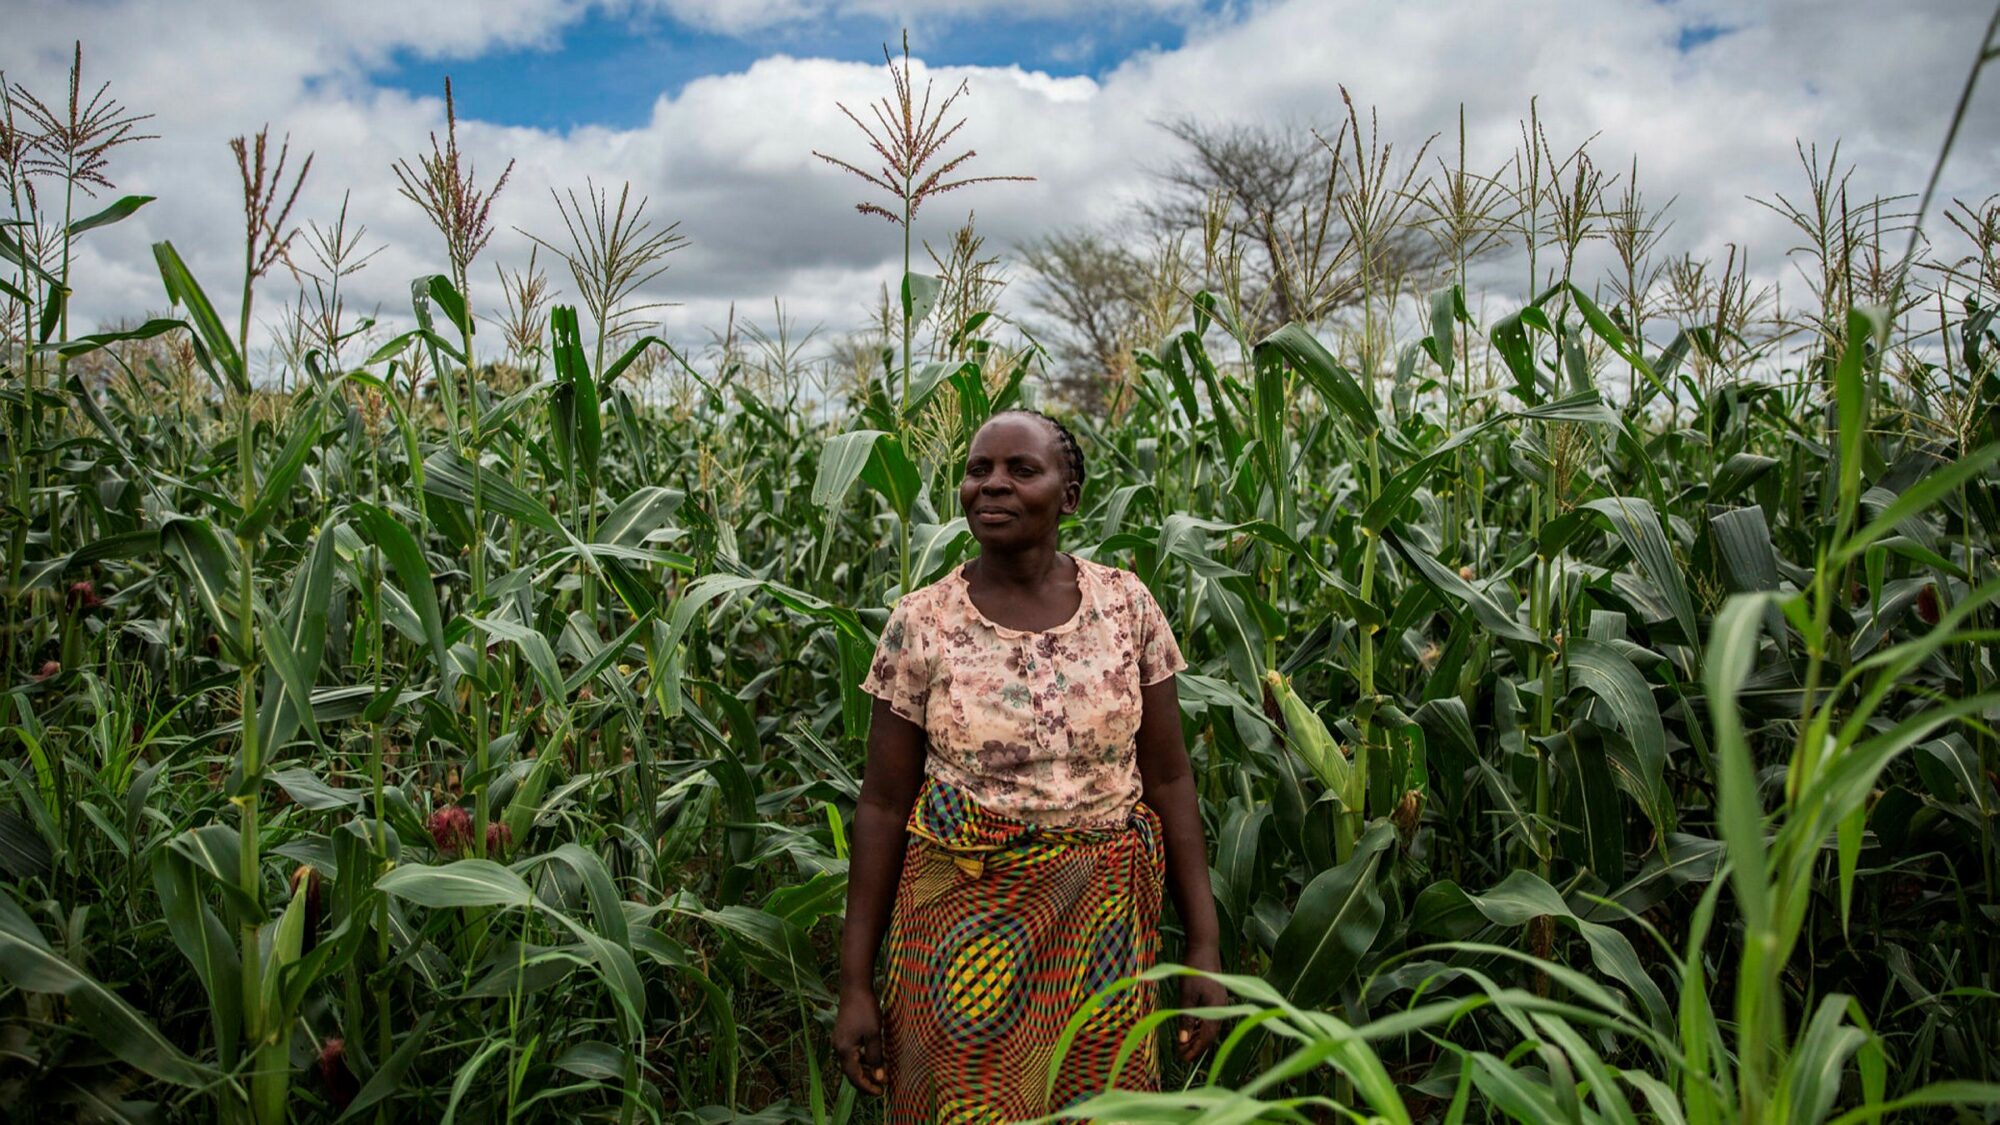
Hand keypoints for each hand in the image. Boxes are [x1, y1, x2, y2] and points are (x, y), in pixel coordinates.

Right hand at [833, 987, 888, 1095]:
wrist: (854, 987)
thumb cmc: (865, 1009)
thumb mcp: (874, 1034)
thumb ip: (876, 1057)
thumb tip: (879, 1078)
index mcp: (844, 1050)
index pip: (855, 1077)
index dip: (867, 1087)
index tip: (881, 1092)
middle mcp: (838, 1048)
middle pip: (850, 1073)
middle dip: (865, 1082)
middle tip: (881, 1087)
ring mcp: (838, 1041)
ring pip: (851, 1063)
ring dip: (864, 1071)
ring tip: (880, 1074)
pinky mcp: (842, 1035)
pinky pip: (851, 1054)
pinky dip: (861, 1060)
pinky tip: (873, 1058)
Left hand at [1173, 948, 1227, 1064]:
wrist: (1204, 946)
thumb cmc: (1193, 969)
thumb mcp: (1187, 995)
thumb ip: (1186, 1018)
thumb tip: (1183, 1040)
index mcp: (1217, 1008)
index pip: (1207, 1037)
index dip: (1196, 1050)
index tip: (1184, 1059)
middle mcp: (1222, 1008)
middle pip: (1210, 1034)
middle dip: (1196, 1046)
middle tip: (1182, 1055)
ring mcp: (1221, 1002)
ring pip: (1210, 1026)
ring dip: (1198, 1037)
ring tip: (1185, 1045)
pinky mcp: (1217, 997)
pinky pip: (1210, 1017)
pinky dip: (1201, 1026)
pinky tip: (1191, 1029)